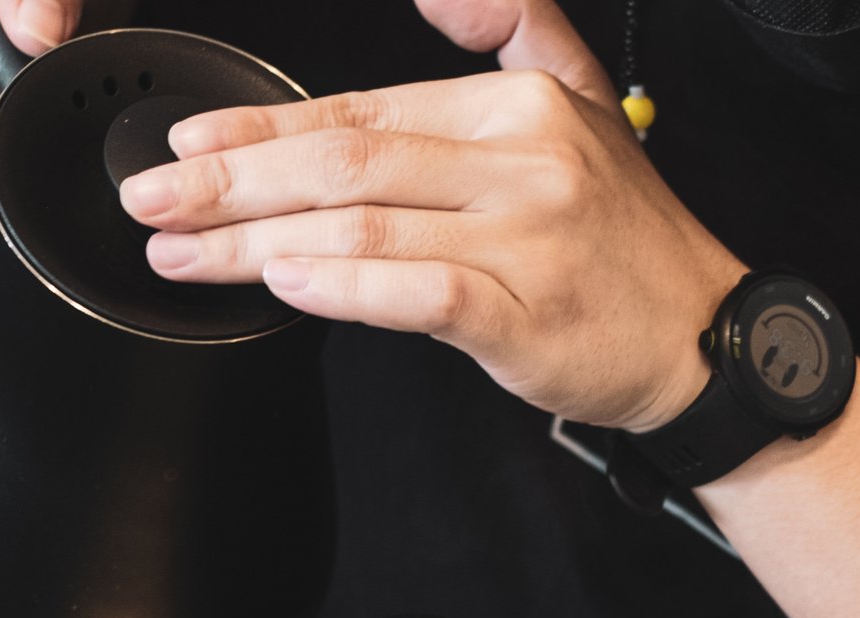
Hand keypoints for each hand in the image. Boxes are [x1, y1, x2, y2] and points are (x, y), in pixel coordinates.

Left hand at [119, 0, 742, 431]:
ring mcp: (527, 241)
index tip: (187, 140)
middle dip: (230, 180)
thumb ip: (511, 33)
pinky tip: (286, 285)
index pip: (362, 107)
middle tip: (152, 197)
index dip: (262, 126)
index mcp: (517, 108)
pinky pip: (419, 294)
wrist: (707, 343)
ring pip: (363, 227)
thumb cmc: (625, 247)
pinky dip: (345, 289)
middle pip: (345, 161)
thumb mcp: (581, 108)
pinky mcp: (529, 317)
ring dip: (256, 242)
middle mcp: (523, 163)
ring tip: (185, 253)